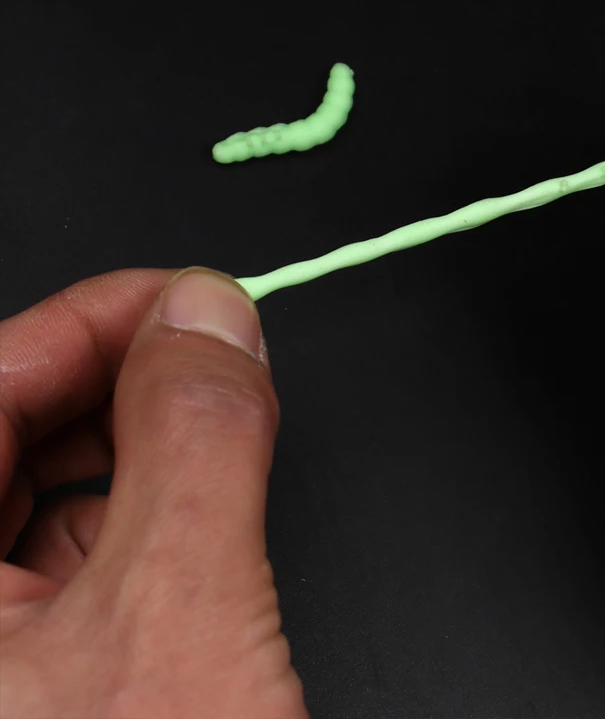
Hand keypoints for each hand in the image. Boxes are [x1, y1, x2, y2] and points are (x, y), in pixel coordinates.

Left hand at [0, 268, 306, 717]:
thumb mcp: (183, 612)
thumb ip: (199, 440)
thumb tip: (208, 316)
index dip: (88, 321)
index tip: (186, 299)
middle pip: (3, 432)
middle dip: (116, 379)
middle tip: (208, 353)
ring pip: (31, 491)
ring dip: (131, 445)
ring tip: (210, 431)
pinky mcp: (20, 678)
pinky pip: (57, 556)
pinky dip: (134, 513)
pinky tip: (186, 520)